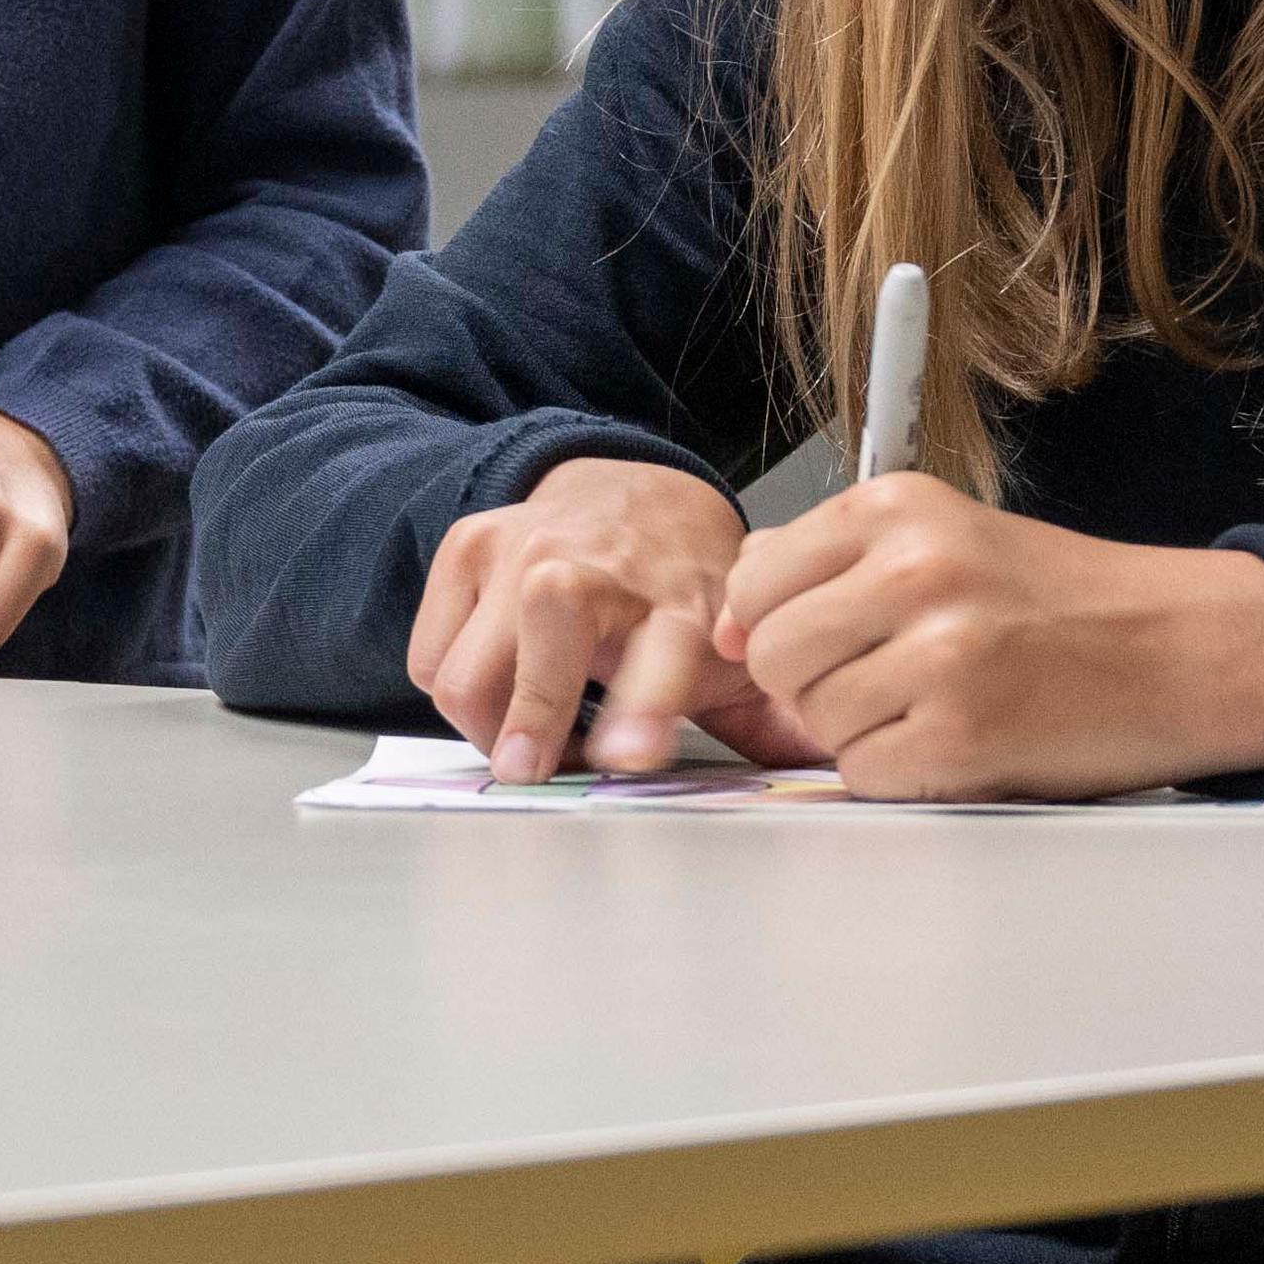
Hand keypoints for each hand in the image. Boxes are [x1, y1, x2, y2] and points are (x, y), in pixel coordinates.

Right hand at [402, 454, 802, 777]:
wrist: (627, 492)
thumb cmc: (680, 587)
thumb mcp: (734, 642)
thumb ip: (771, 713)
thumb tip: (833, 767)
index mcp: (679, 601)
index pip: (661, 657)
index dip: (643, 709)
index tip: (630, 756)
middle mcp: (594, 569)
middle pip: (543, 646)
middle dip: (530, 722)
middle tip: (535, 772)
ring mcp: (522, 550)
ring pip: (466, 669)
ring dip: (489, 727)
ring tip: (529, 737)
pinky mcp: (467, 548)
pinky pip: (431, 656)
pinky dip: (453, 691)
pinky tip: (501, 686)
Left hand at [705, 473, 1263, 798]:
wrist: (1182, 649)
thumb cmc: (1064, 602)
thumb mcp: (944, 540)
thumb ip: (831, 565)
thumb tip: (727, 621)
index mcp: (897, 509)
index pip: (752, 577)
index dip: (764, 623)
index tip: (805, 640)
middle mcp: (912, 571)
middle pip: (770, 654)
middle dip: (806, 683)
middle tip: (877, 681)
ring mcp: (937, 656)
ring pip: (813, 720)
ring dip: (857, 731)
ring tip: (929, 706)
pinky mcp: (961, 738)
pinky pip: (864, 774)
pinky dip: (898, 774)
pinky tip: (952, 742)